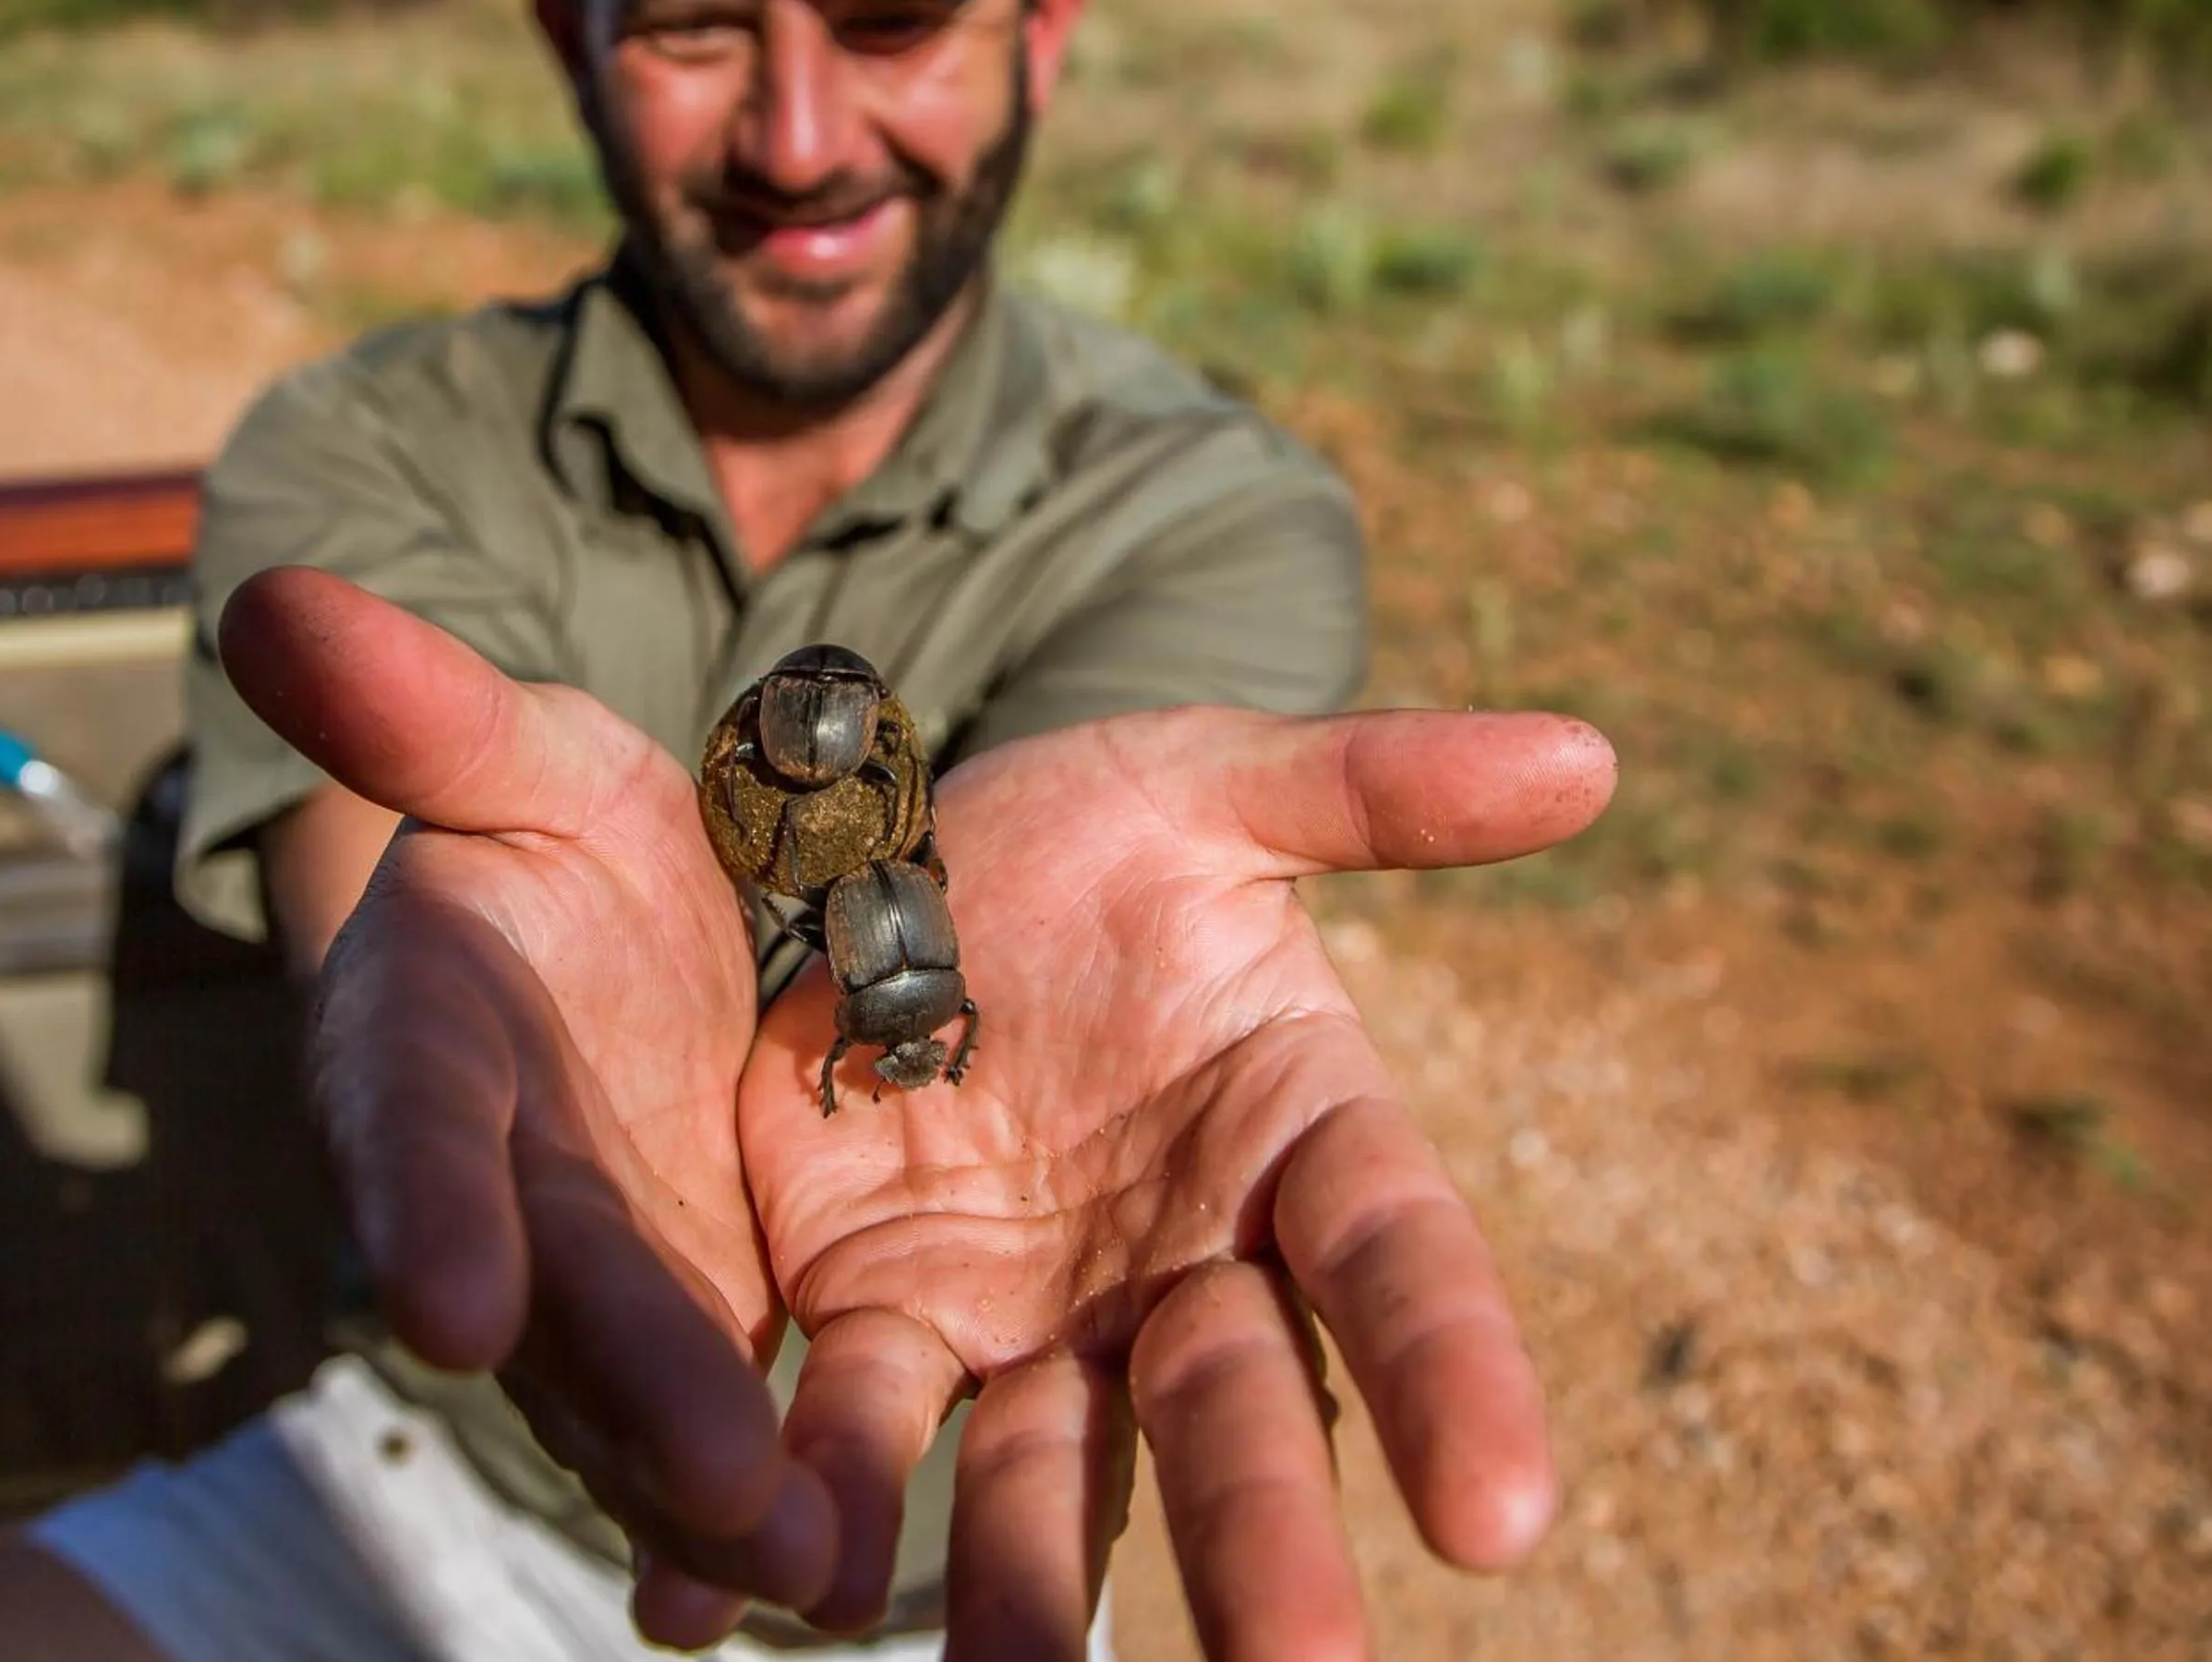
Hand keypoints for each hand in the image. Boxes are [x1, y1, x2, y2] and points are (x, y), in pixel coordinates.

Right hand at [217, 569, 836, 1629]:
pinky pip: (734, 1410)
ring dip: (717, 1483)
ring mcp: (607, 1271)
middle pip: (553, 1304)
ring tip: (815, 1572)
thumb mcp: (517, 756)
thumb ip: (413, 706)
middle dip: (625, 1393)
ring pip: (644, 1394)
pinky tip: (844, 1572)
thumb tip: (265, 590)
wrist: (633, 934)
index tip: (447, 1300)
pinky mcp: (708, 1312)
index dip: (424, 1209)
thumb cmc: (555, 843)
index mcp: (431, 1049)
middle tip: (719, 1487)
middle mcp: (503, 1193)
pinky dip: (772, 1496)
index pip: (415, 1134)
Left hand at [726, 704, 1616, 1658]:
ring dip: (1031, 1588)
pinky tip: (746, 1594)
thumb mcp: (1212, 786)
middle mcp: (1187, 1263)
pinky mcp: (887, 1321)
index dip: (1456, 1375)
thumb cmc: (1079, 835)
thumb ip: (1377, 786)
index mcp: (1297, 1132)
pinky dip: (813, 1508)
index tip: (1505, 1518)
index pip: (1400, 1259)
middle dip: (1268, 1545)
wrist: (887, 861)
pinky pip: (857, 1428)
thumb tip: (1586, 753)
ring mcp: (1039, 1315)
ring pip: (1053, 1469)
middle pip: (1242, 1413)